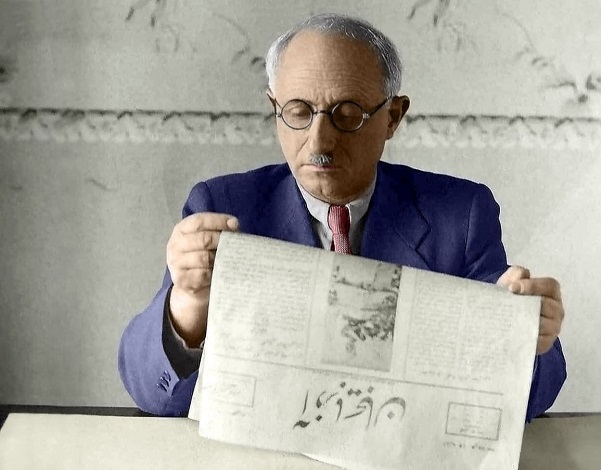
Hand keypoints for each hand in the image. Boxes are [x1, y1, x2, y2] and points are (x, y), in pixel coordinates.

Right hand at [166, 212, 238, 346]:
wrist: (195, 294)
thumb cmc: (209, 264)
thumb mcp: (212, 246)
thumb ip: (222, 235)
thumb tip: (239, 229)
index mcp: (182, 231)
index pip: (198, 220)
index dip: (218, 221)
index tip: (236, 226)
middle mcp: (175, 246)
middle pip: (203, 238)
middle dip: (222, 242)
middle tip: (236, 248)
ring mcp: (175, 264)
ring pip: (203, 257)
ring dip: (219, 261)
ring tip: (226, 265)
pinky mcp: (181, 282)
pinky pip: (201, 276)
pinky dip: (213, 276)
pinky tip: (217, 277)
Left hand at [497, 266, 563, 354]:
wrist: (503, 322)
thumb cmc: (510, 300)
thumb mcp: (509, 283)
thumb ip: (515, 274)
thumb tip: (523, 274)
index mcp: (550, 293)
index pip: (550, 285)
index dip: (533, 285)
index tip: (513, 288)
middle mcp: (557, 310)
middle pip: (549, 305)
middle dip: (527, 304)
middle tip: (509, 305)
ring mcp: (554, 327)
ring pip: (545, 324)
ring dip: (526, 320)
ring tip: (510, 318)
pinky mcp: (546, 342)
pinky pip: (540, 340)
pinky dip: (527, 335)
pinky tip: (514, 331)